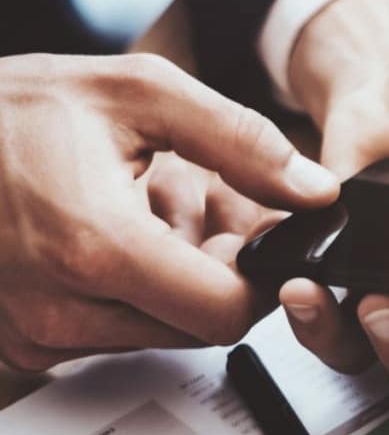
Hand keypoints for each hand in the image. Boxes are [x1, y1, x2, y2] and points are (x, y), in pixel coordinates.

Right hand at [0, 53, 338, 370]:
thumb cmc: (11, 110)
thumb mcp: (138, 93)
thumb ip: (241, 141)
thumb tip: (313, 189)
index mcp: (97, 246)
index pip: (225, 312)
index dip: (261, 276)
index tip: (264, 239)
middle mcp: (61, 308)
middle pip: (198, 324)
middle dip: (220, 270)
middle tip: (207, 206)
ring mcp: (36, 332)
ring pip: (158, 329)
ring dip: (177, 278)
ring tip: (154, 207)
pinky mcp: (23, 340)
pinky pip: (109, 331)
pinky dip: (132, 290)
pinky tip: (117, 231)